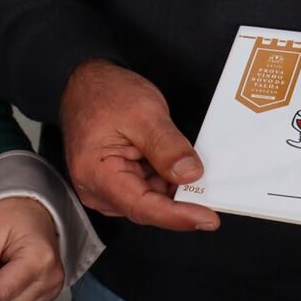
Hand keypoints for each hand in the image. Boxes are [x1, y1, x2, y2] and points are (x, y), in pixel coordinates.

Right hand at [58, 60, 219, 231]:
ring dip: (173, 188)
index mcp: (96, 173)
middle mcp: (96, 188)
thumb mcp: (143, 113)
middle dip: (181, 200)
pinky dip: (165, 180)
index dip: (177, 215)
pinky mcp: (116, 183)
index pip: (142, 207)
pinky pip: (146, 190)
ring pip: (150, 200)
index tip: (207, 218)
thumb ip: (167, 146)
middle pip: (147, 208)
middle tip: (213, 190)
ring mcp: (105, 188)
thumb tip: (189, 174)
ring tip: (190, 166)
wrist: (86, 82)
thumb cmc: (105, 93)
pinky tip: (175, 165)